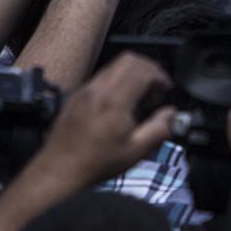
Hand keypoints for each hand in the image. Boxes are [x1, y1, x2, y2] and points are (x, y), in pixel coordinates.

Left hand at [35, 53, 175, 187]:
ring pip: (114, 66)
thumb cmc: (96, 164)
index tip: (166, 89)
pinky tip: (119, 104)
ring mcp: (85, 91)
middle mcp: (98, 90)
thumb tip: (172, 114)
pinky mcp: (76, 96)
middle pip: (129, 59)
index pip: (142, 69)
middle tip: (155, 89)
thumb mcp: (135, 153)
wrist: (58, 171)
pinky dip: (117, 80)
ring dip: (132, 74)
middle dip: (148, 69)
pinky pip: (101, 76)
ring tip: (139, 97)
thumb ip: (159, 130)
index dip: (160, 75)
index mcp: (114, 101)